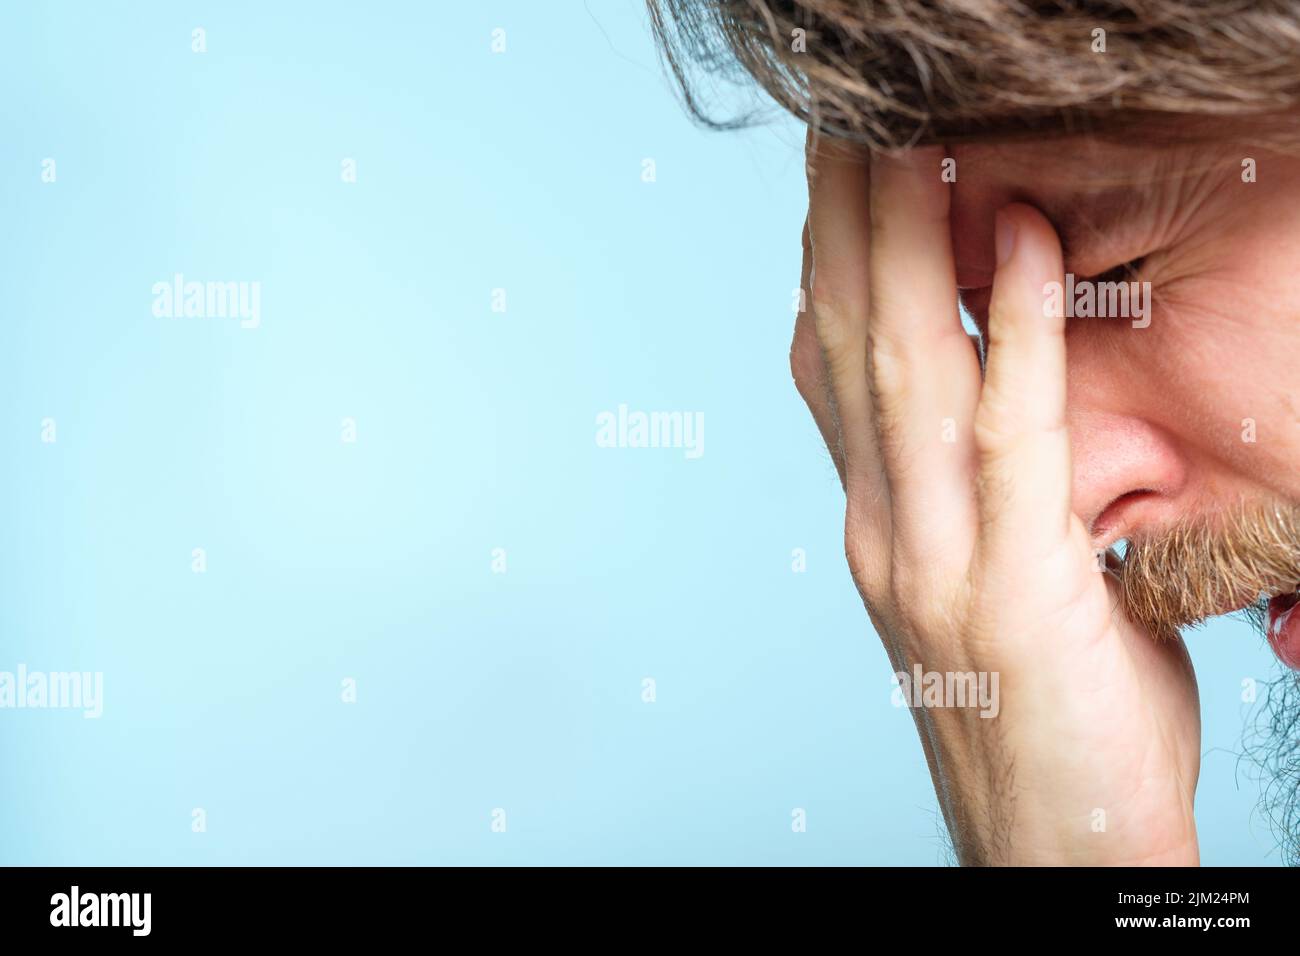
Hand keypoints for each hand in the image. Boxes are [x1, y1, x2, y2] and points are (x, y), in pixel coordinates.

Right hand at [794, 134, 1200, 865]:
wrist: (1053, 847)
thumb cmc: (1036, 716)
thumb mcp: (979, 584)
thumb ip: (964, 486)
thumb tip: (983, 396)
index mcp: (877, 520)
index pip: (830, 362)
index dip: (824, 252)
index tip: (834, 162)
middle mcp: (884, 526)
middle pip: (845, 340)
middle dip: (841, 212)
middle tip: (845, 107)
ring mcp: (935, 556)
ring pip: (905, 367)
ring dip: (904, 236)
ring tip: (912, 128)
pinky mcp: (1013, 586)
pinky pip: (1013, 434)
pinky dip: (1018, 328)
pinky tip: (1021, 241)